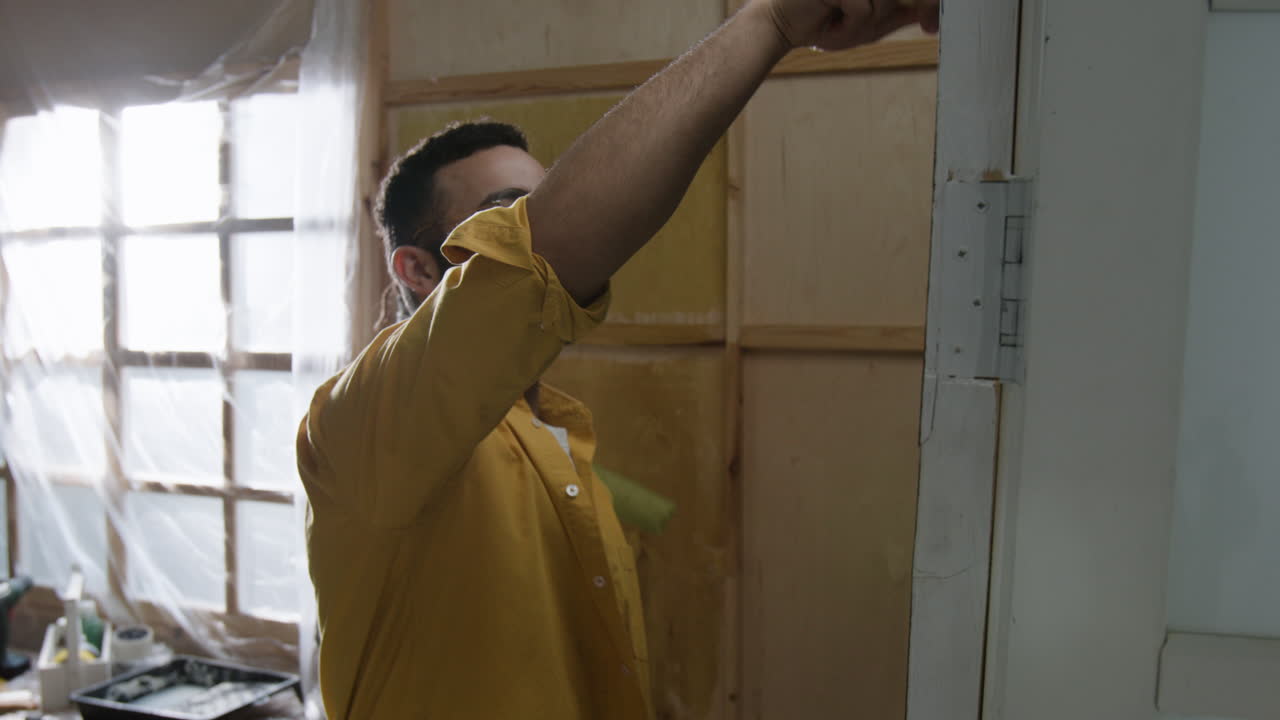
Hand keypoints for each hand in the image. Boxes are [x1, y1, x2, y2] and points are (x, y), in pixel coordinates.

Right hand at [755, 0, 939, 51]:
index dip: (927, 5)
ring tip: (838, 25)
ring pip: (885, 1)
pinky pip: (863, 7)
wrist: (779, 26)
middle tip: (856, 29)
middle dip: (885, 17)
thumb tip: (930, 15)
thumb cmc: (821, 21)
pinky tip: (828, 23)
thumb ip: (898, 13)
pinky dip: (849, 25)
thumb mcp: (869, 22)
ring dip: (864, 23)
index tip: (931, 26)